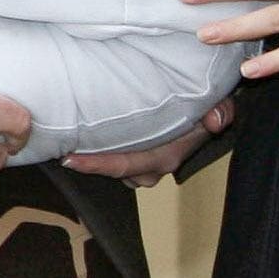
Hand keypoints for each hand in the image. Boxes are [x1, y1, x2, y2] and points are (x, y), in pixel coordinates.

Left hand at [66, 97, 238, 184]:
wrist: (212, 111)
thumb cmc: (210, 108)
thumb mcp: (219, 106)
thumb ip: (220, 112)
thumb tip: (215, 120)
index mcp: (165, 157)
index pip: (125, 165)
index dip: (97, 164)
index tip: (69, 158)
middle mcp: (151, 166)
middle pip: (112, 170)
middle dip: (87, 164)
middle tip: (58, 150)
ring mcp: (144, 164)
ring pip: (113, 168)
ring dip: (94, 159)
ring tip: (66, 143)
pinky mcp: (138, 156)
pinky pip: (115, 159)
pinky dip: (100, 152)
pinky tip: (81, 138)